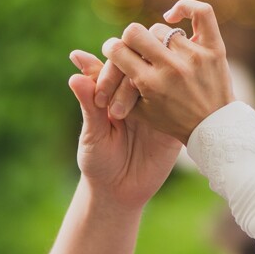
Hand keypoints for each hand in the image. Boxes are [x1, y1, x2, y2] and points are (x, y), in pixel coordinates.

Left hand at [66, 48, 181, 209]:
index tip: (100, 98)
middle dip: (129, 78)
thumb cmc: (99, 161)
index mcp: (115, 88)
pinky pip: (179, 105)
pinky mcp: (174, 123)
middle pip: (143, 63)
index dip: (112, 70)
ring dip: (148, 88)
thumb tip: (76, 69)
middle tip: (115, 112)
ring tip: (129, 116)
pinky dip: (173, 102)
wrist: (119, 192)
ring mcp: (159, 105)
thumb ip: (88, 104)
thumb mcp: (92, 133)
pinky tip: (164, 110)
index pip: (119, 61)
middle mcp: (138, 92)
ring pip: (161, 78)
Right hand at [95, 0, 234, 143]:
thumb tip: (74, 54)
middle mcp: (172, 68)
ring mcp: (195, 56)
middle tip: (132, 48)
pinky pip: (201, 11)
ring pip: (161, 28)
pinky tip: (172, 16)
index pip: (118, 50)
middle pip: (134, 32)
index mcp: (150, 84)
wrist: (214, 130)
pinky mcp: (215, 48)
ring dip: (156, 40)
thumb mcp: (136, 110)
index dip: (112, 49)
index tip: (114, 51)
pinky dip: (186, 7)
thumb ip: (107, 84)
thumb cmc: (171, 123)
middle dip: (129, 40)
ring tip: (158, 53)